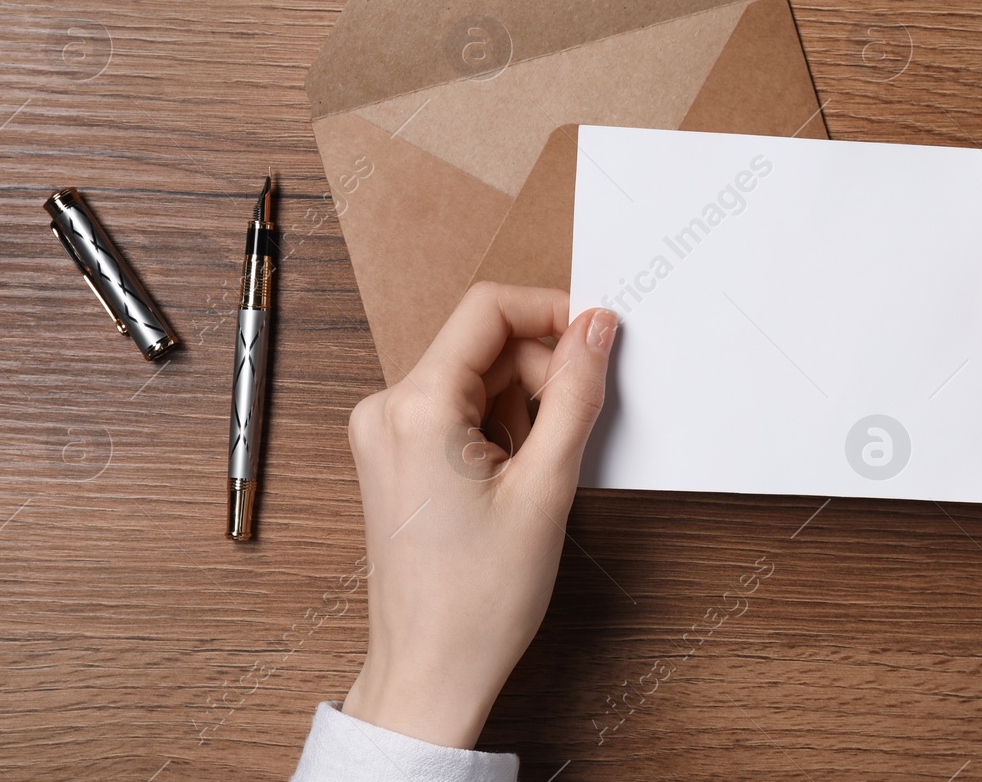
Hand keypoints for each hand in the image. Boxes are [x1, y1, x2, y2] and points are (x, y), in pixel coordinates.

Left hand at [341, 283, 618, 746]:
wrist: (430, 672)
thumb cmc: (477, 600)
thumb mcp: (547, 486)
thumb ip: (575, 393)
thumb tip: (595, 329)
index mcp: (415, 406)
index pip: (488, 309)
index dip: (551, 311)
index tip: (596, 337)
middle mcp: (387, 409)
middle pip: (484, 345)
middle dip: (542, 372)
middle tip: (577, 427)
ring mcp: (384, 434)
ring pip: (476, 379)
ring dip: (523, 406)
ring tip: (539, 471)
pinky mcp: (393, 456)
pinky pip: (458, 411)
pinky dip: (499, 429)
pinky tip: (516, 479)